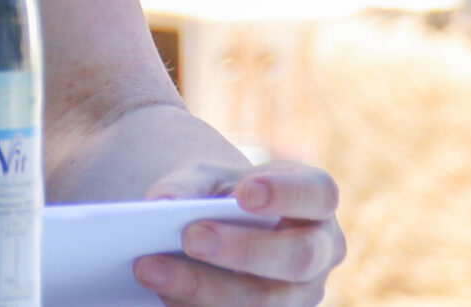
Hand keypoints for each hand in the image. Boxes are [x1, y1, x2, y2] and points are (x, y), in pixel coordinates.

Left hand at [134, 158, 345, 306]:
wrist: (224, 228)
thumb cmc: (222, 196)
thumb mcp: (207, 177)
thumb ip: (186, 184)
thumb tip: (160, 203)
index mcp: (316, 200)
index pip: (319, 193)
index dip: (287, 194)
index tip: (244, 193)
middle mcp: (321, 251)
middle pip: (297, 258)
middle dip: (242, 250)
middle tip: (190, 237)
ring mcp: (302, 295)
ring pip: (263, 302)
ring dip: (202, 287)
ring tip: (149, 267)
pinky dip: (192, 306)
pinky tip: (160, 291)